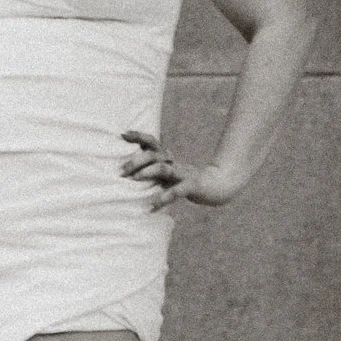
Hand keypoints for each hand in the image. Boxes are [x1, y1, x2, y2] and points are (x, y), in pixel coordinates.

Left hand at [119, 132, 239, 210]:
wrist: (218, 185)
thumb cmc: (188, 180)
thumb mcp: (169, 172)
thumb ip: (154, 169)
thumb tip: (129, 171)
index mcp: (168, 158)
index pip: (152, 143)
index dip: (139, 137)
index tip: (123, 134)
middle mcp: (174, 163)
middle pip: (154, 155)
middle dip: (137, 160)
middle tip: (122, 170)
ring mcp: (183, 174)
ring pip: (164, 168)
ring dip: (148, 172)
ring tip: (135, 178)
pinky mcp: (193, 186)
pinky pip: (177, 191)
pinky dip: (164, 198)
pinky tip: (152, 206)